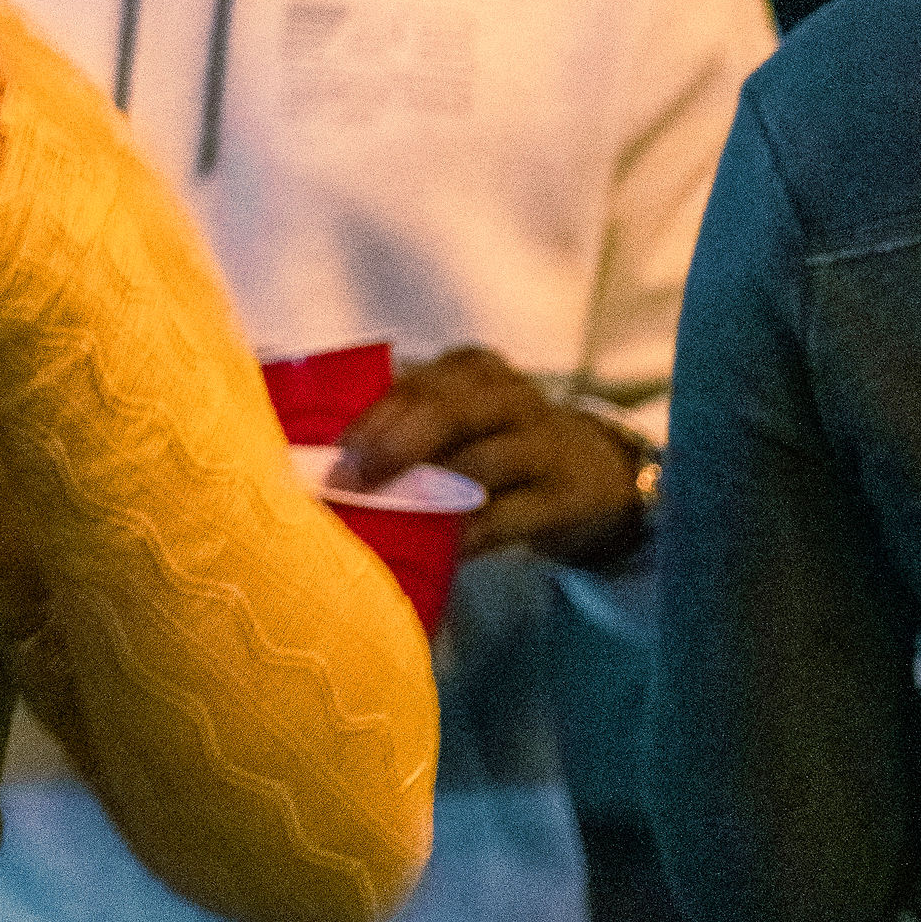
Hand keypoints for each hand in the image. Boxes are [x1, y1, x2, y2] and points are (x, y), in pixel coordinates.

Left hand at [331, 347, 647, 566]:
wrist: (593, 475)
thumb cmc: (498, 446)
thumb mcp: (459, 422)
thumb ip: (405, 431)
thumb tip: (327, 468)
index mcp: (471, 369)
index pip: (415, 383)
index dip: (370, 417)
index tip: (330, 453)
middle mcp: (509, 395)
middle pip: (447, 410)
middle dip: (392, 445)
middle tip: (351, 481)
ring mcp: (543, 442)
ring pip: (479, 461)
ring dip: (426, 494)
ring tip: (382, 519)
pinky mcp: (567, 493)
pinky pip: (509, 514)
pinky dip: (469, 534)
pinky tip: (439, 552)